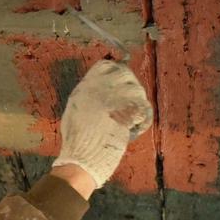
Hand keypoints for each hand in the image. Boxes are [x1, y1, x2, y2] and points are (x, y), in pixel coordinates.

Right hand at [53, 60, 152, 187]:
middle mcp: (102, 86)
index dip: (115, 72)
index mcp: (86, 86)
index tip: (118, 84)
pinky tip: (130, 131)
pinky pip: (144, 110)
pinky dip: (141, 121)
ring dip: (136, 107)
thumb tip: (103, 89)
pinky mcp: (131, 109)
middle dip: (129, 88)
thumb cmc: (77, 139)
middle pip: (125, 74)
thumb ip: (89, 95)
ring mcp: (117, 96)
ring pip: (138, 92)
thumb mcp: (76, 110)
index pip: (106, 66)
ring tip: (125, 122)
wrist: (84, 154)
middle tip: (127, 106)